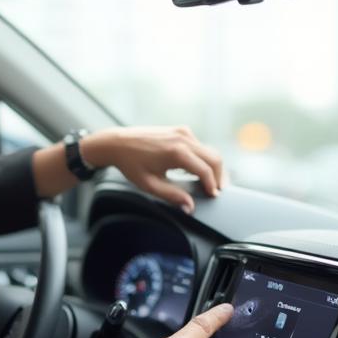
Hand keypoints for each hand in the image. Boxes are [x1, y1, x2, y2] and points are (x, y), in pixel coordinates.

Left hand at [84, 126, 224, 211]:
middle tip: (218, 190)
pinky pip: (199, 145)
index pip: (205, 170)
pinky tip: (197, 171)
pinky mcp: (181, 130)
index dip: (212, 185)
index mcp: (176, 152)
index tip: (214, 196)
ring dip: (213, 166)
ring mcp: (183, 132)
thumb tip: (189, 207)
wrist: (118, 143)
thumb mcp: (150, 184)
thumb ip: (172, 196)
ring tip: (211, 182)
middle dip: (219, 175)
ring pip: (209, 150)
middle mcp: (183, 138)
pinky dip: (203, 158)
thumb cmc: (131, 164)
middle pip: (214, 158)